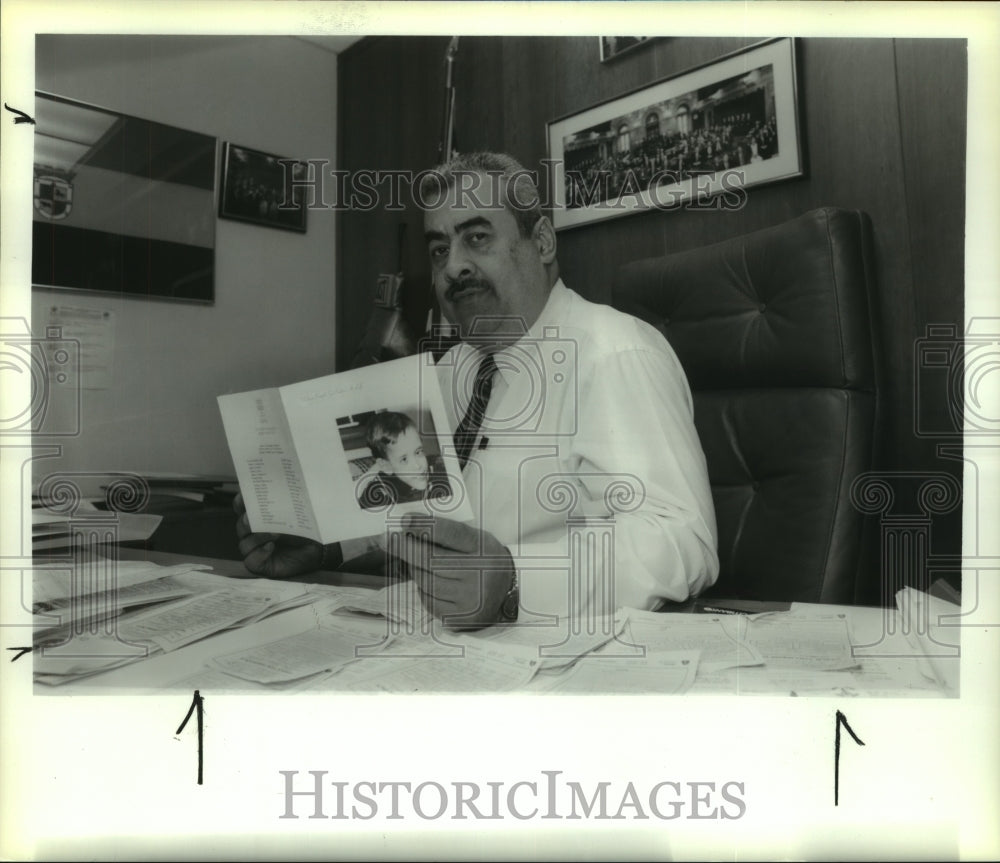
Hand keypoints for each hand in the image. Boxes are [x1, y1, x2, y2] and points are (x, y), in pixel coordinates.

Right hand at [233, 492, 324, 578]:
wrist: (317, 550)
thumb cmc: (304, 531)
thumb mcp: (295, 516)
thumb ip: (284, 507)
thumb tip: (277, 494)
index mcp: (258, 518)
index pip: (242, 509)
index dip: (240, 503)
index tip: (243, 497)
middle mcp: (253, 534)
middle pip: (241, 527)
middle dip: (246, 521)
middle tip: (251, 518)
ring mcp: (255, 550)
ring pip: (244, 544)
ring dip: (258, 538)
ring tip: (274, 534)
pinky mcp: (260, 564)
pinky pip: (251, 561)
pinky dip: (260, 553)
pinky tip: (271, 546)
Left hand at [396, 514, 513, 629]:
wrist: (508, 593)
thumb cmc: (484, 560)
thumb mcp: (475, 540)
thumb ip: (447, 533)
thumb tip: (408, 527)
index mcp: (483, 548)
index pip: (451, 533)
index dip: (424, 526)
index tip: (404, 520)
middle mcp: (478, 573)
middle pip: (431, 559)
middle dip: (405, 547)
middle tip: (389, 538)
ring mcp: (468, 598)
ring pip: (424, 580)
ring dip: (414, 569)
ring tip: (417, 562)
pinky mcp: (459, 617)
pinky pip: (427, 600)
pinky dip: (423, 589)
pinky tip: (430, 583)